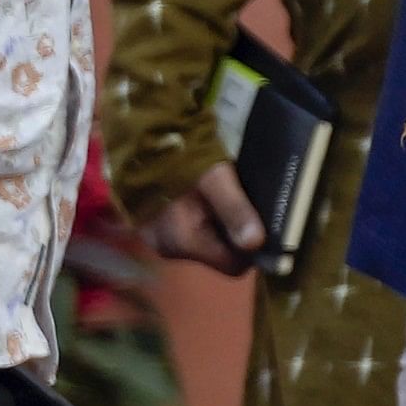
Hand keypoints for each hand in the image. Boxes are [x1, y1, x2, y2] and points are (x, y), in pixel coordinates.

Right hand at [147, 162, 266, 274]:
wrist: (144, 141)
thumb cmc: (180, 157)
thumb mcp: (215, 178)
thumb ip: (234, 209)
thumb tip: (255, 243)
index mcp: (181, 241)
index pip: (233, 265)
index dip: (252, 248)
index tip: (260, 220)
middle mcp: (167, 249)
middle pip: (219, 256)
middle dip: (233, 233)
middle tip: (239, 200)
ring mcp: (157, 242)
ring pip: (206, 246)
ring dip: (219, 227)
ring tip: (222, 196)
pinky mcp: (154, 232)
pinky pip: (190, 236)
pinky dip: (204, 222)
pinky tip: (206, 200)